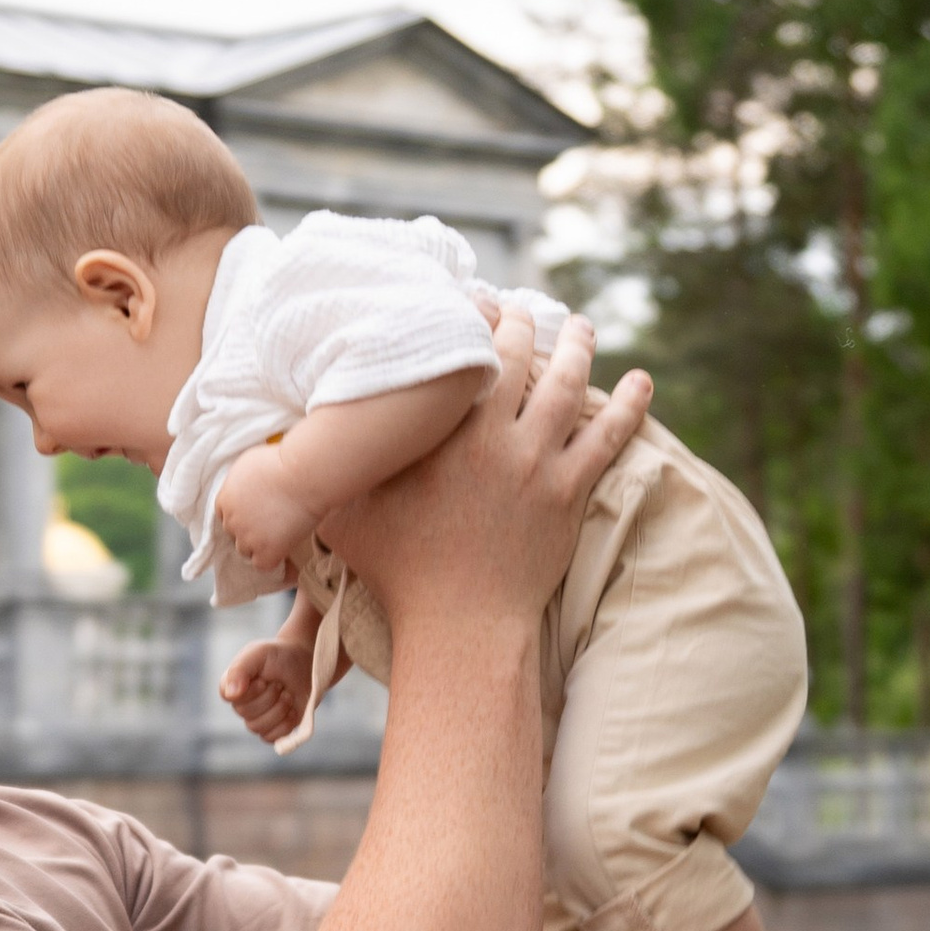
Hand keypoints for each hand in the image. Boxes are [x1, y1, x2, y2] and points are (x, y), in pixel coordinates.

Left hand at [214, 444, 312, 577]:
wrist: (304, 476)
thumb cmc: (282, 462)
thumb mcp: (249, 463)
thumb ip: (241, 481)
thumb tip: (245, 486)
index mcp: (224, 499)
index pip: (224, 515)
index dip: (241, 515)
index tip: (256, 513)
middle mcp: (231, 521)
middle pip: (234, 534)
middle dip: (249, 530)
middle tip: (271, 522)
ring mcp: (247, 539)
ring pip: (246, 551)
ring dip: (259, 546)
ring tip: (279, 534)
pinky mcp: (266, 554)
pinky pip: (263, 565)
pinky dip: (273, 559)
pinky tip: (284, 547)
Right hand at [220, 635, 312, 745]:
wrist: (305, 663)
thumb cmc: (279, 656)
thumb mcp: (258, 654)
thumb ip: (240, 669)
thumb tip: (231, 695)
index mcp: (233, 684)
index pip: (228, 696)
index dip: (249, 691)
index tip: (263, 679)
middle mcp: (242, 703)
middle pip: (245, 713)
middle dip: (269, 697)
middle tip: (280, 684)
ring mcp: (258, 718)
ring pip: (258, 728)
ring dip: (278, 710)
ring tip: (288, 694)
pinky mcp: (275, 729)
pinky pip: (271, 738)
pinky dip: (285, 724)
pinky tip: (292, 710)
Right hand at [320, 311, 649, 641]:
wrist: (461, 629)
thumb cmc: (399, 575)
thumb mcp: (345, 516)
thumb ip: (325, 473)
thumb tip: (286, 442)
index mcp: (445, 436)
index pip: (465, 354)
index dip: (473, 319)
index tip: (473, 301)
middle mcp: (497, 440)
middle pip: (521, 357)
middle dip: (524, 323)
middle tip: (522, 308)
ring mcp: (539, 466)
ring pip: (570, 387)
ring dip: (579, 349)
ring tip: (581, 326)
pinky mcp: (569, 495)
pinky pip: (609, 439)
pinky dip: (630, 406)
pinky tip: (644, 382)